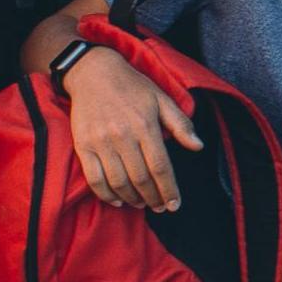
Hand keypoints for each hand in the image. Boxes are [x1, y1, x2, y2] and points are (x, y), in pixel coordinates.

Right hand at [64, 48, 202, 211]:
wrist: (93, 73)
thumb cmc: (133, 87)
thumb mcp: (162, 100)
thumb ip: (181, 125)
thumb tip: (198, 146)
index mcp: (145, 126)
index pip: (161, 167)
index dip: (169, 189)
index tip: (175, 204)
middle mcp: (122, 136)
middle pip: (141, 178)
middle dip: (153, 198)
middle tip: (161, 208)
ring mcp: (100, 142)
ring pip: (118, 181)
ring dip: (132, 199)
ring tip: (142, 204)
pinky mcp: (83, 145)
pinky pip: (94, 178)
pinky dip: (106, 194)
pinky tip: (118, 200)